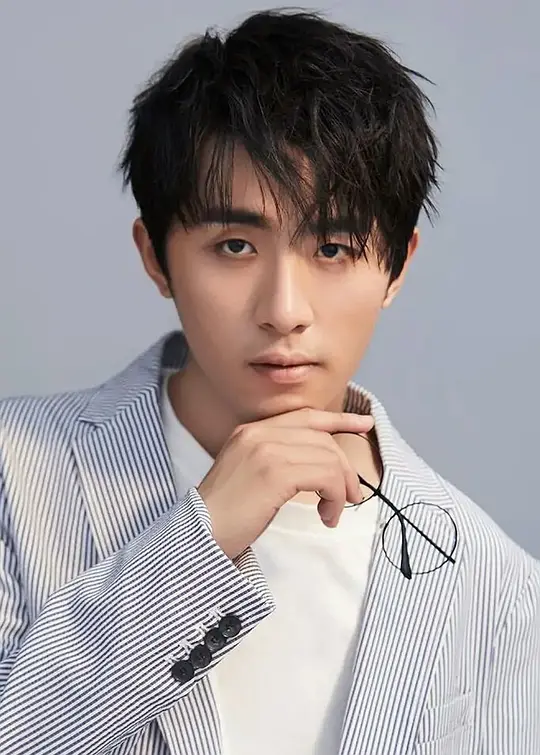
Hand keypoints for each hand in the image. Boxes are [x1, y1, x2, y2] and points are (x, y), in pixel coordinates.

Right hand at [197, 407, 373, 559]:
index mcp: (250, 431)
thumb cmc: (224, 514)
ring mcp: (266, 450)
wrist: (199, 534)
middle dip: (344, 467)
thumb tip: (319, 466)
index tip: (364, 424)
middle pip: (323, 439)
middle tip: (352, 496)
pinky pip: (326, 476)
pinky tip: (326, 515)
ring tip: (333, 512)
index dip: (339, 419)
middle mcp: (258, 434)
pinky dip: (334, 497)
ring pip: (328, 458)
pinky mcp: (275, 472)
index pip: (305, 416)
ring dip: (340, 488)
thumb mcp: (248, 474)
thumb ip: (276, 459)